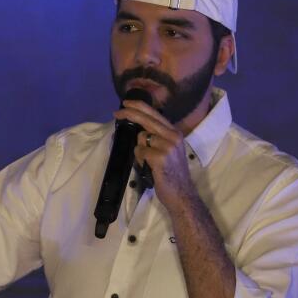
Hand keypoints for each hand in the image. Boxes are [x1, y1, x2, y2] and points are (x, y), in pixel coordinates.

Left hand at [114, 99, 197, 214]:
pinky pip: (139, 151)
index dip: (139, 107)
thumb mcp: (170, 151)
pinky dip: (140, 160)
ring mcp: (167, 145)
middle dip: (129, 113)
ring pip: (141, 138)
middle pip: (146, 119)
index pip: (155, 114)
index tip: (126, 103)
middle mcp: (173, 136)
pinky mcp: (160, 156)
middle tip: (116, 112)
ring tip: (149, 163)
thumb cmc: (172, 174)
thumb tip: (139, 130)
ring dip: (140, 151)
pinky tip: (150, 168)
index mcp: (175, 133)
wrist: (181, 194)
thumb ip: (158, 138)